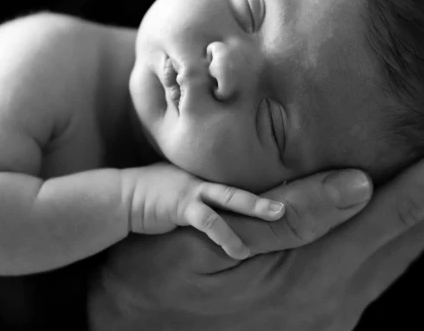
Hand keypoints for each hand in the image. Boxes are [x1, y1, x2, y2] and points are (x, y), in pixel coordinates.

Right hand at [88, 117, 423, 330]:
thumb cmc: (151, 285)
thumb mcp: (204, 240)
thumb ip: (283, 214)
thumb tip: (362, 184)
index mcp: (312, 277)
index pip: (402, 211)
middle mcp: (335, 304)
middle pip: (414, 235)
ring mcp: (329, 319)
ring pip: (400, 255)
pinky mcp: (316, 323)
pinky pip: (376, 271)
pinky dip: (396, 232)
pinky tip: (387, 210)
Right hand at [125, 162, 284, 258]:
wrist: (125, 195)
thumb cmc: (155, 189)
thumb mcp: (184, 179)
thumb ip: (206, 181)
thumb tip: (226, 190)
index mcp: (208, 171)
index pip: (242, 172)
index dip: (269, 175)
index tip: (296, 179)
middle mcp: (205, 177)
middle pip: (244, 180)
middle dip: (270, 184)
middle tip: (297, 189)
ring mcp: (194, 190)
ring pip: (231, 197)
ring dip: (256, 206)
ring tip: (279, 215)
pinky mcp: (182, 206)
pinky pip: (209, 221)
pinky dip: (226, 236)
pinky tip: (240, 251)